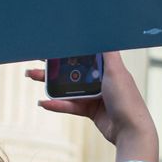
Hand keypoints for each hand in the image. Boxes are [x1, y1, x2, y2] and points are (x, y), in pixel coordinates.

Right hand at [27, 52, 159, 161]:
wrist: (130, 131)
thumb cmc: (126, 99)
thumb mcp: (117, 71)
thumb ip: (107, 52)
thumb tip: (102, 30)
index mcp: (107, 67)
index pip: (85, 54)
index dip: (69, 49)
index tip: (53, 43)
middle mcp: (100, 80)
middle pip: (72, 69)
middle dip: (54, 65)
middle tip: (35, 59)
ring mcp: (94, 96)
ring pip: (67, 87)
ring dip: (50, 83)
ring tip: (31, 75)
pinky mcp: (89, 110)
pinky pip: (70, 105)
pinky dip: (57, 104)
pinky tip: (43, 102)